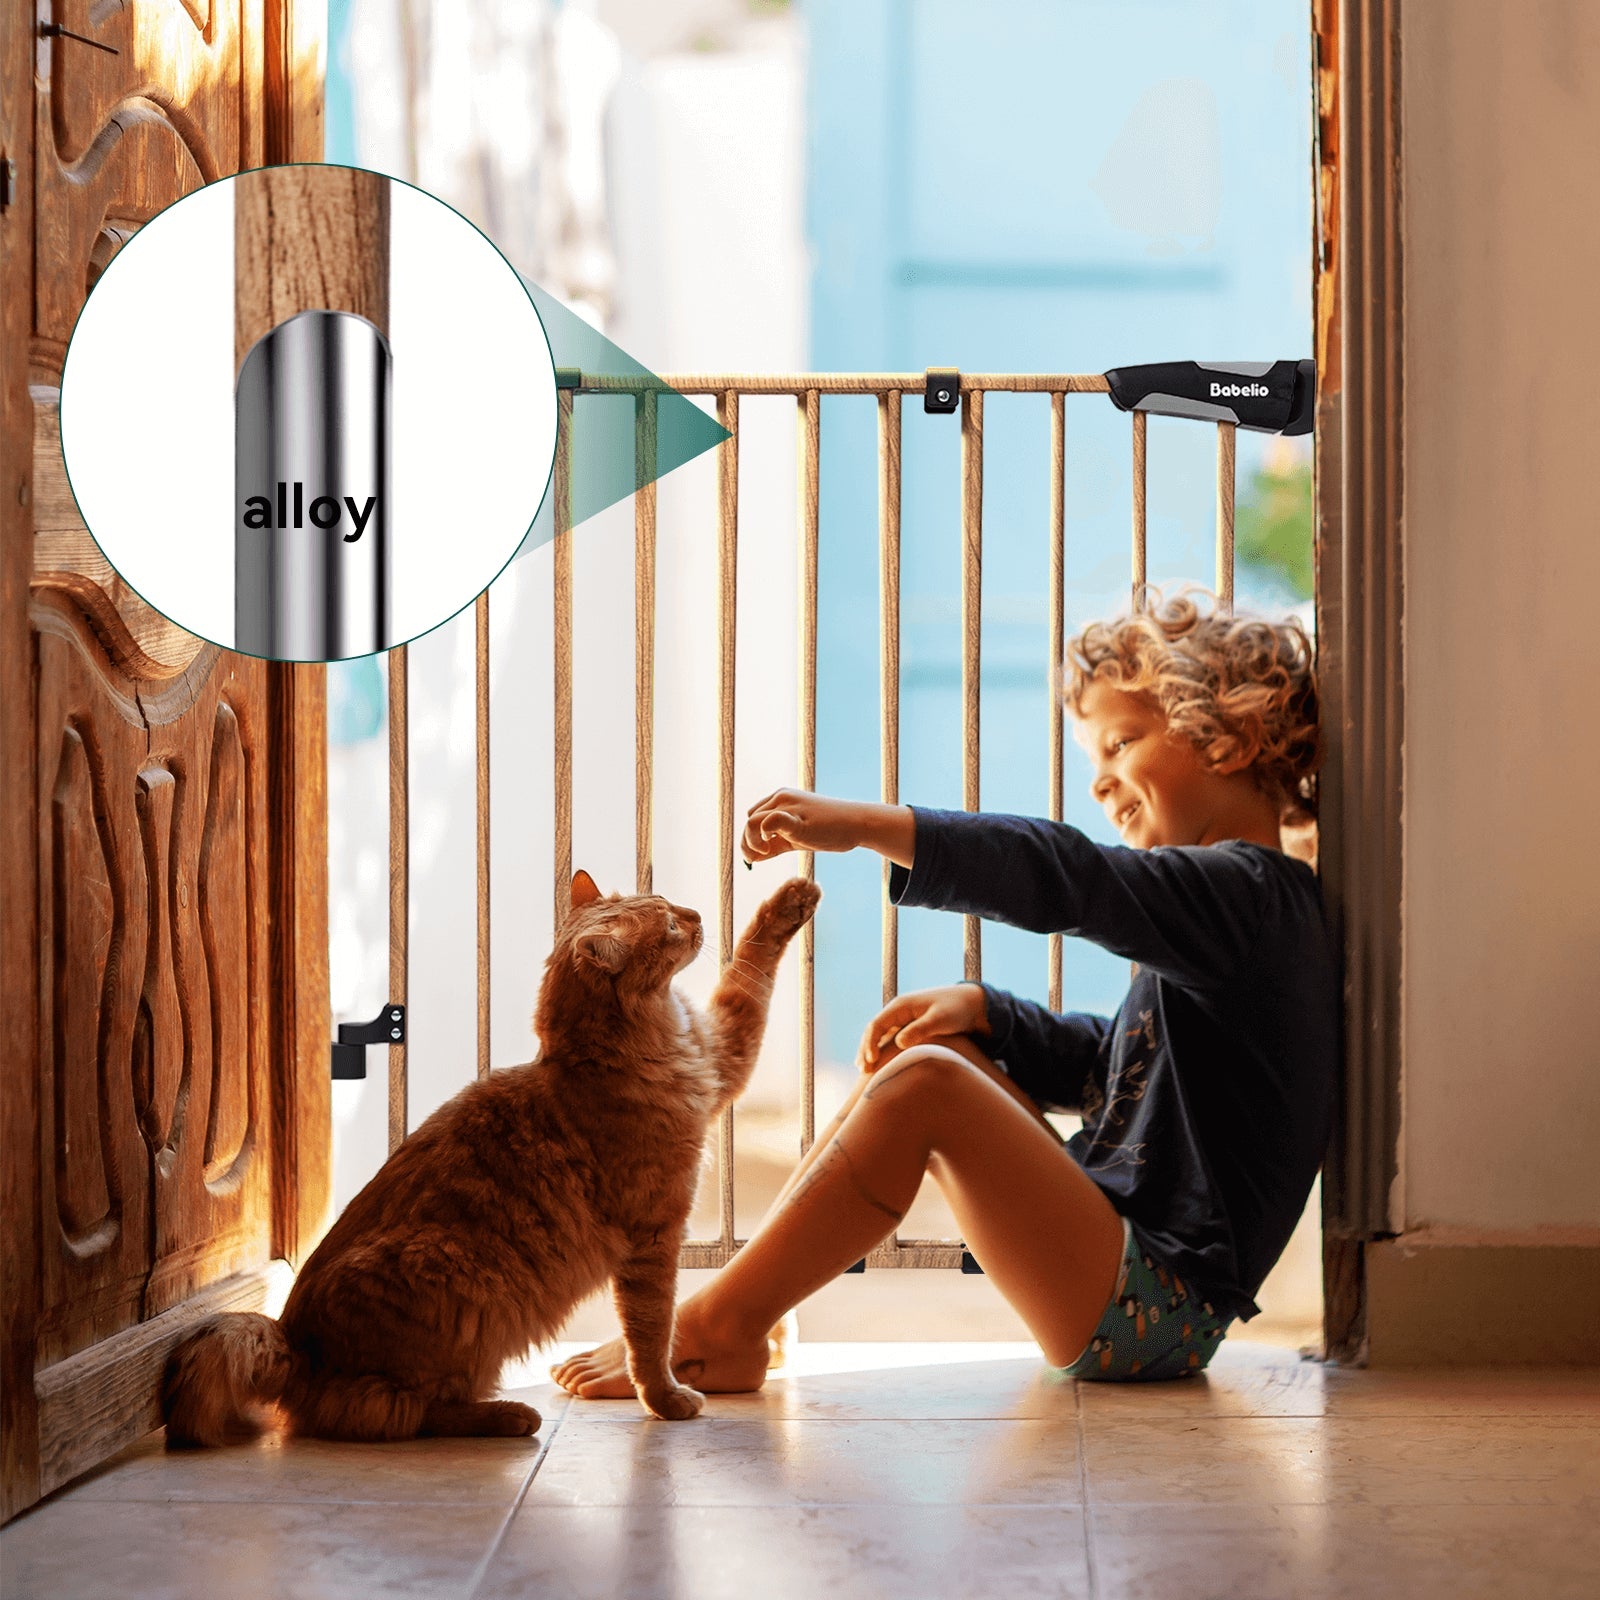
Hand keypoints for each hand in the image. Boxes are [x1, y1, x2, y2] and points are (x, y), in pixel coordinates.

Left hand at [742, 789, 864, 862]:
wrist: (857, 823)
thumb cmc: (830, 831)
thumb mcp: (797, 837)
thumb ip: (776, 844)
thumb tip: (752, 858)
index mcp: (781, 799)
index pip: (754, 816)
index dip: (750, 837)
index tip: (759, 855)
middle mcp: (782, 797)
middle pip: (750, 820)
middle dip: (748, 842)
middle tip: (758, 858)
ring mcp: (788, 805)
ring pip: (752, 821)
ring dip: (751, 841)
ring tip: (765, 853)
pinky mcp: (797, 817)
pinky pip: (770, 821)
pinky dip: (764, 833)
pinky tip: (771, 843)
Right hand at [855, 984, 989, 1070]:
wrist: (972, 1005)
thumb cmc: (956, 1010)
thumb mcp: (940, 1019)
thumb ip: (920, 1029)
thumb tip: (900, 1043)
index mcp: (901, 1005)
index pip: (877, 1025)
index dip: (870, 1043)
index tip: (871, 1061)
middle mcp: (898, 1011)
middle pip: (873, 1031)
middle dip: (865, 1049)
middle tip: (862, 1070)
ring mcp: (903, 1019)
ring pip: (879, 1036)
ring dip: (870, 1051)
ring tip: (865, 1071)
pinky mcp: (910, 1028)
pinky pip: (890, 1040)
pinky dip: (882, 1051)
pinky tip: (881, 1065)